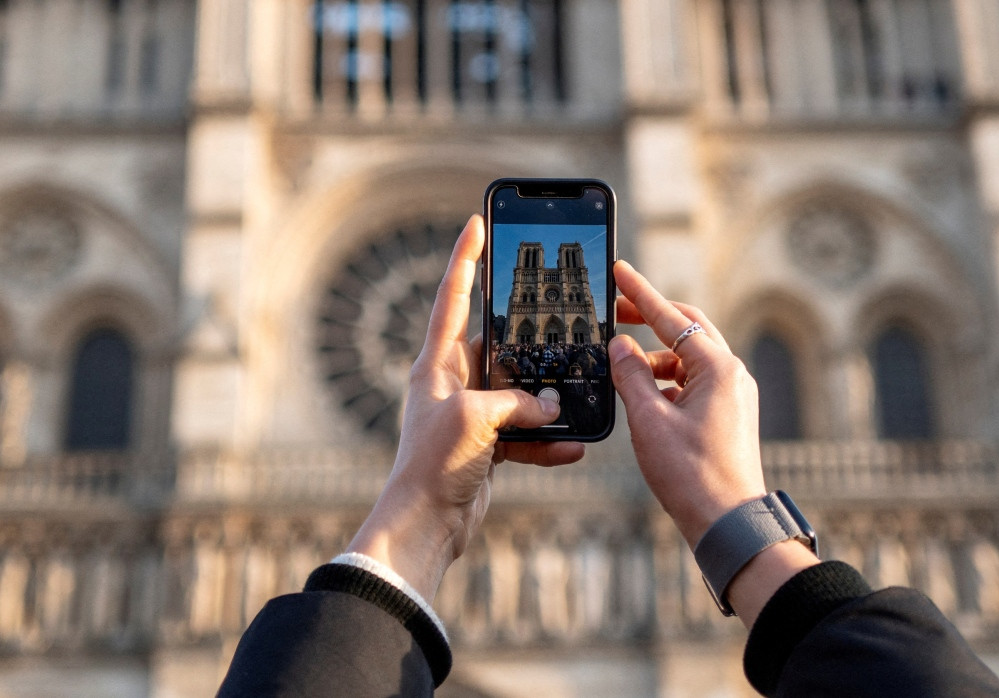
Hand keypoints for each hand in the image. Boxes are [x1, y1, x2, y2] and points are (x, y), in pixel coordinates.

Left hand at [346, 215, 584, 600]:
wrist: (425, 524)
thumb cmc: (434, 464)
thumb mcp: (477, 419)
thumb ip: (517, 402)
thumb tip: (550, 405)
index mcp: (437, 364)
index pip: (453, 298)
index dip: (465, 259)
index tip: (477, 223)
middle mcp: (452, 384)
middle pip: (499, 349)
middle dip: (530, 346)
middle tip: (560, 325)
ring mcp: (471, 415)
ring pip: (519, 394)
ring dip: (546, 402)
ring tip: (573, 401)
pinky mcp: (486, 447)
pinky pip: (525, 434)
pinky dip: (547, 441)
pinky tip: (572, 447)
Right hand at [609, 260, 816, 625]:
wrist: (728, 523)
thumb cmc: (691, 475)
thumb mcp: (649, 420)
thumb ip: (631, 377)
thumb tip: (620, 347)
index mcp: (717, 368)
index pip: (672, 318)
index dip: (641, 293)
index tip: (620, 270)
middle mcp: (732, 374)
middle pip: (688, 329)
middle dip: (652, 318)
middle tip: (618, 311)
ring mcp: (734, 394)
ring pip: (691, 358)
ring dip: (656, 355)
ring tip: (623, 366)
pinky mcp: (728, 414)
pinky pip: (695, 382)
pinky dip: (668, 380)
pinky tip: (644, 394)